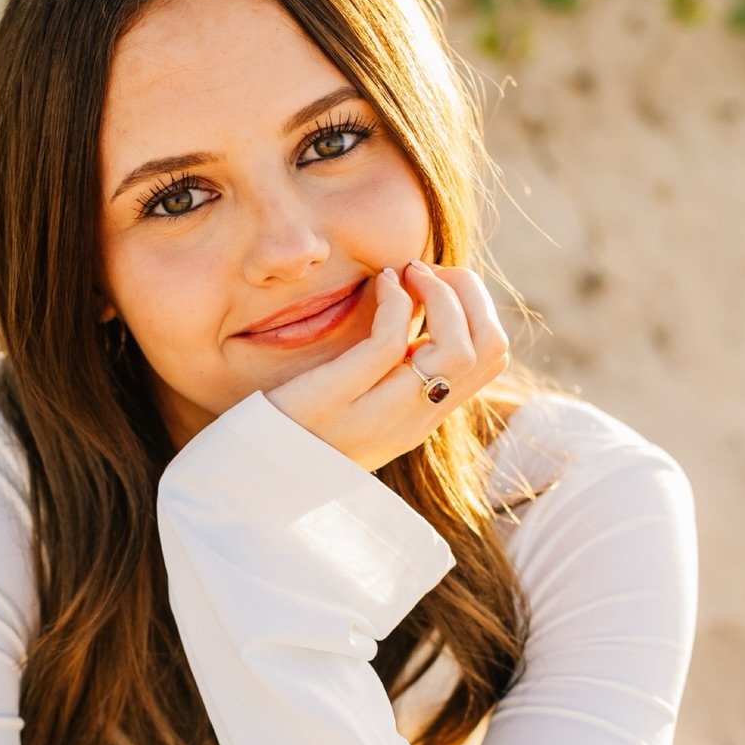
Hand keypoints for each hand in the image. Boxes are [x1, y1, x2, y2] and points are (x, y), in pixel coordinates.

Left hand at [262, 260, 510, 473]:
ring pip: (455, 349)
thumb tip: (422, 305)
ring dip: (439, 291)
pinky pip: (388, 344)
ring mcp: (375, 417)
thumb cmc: (300, 424)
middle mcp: (410, 422)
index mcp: (422, 418)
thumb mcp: (361, 401)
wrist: (251, 473)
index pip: (492, 359)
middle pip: (489, 349)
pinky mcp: (332, 402)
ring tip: (405, 273)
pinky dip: (395, 300)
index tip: (439, 284)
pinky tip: (379, 285)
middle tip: (427, 271)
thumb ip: (393, 369)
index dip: (478, 306)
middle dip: (469, 292)